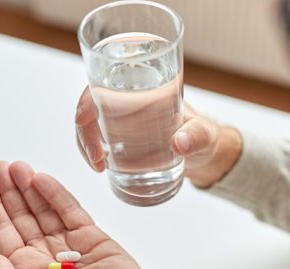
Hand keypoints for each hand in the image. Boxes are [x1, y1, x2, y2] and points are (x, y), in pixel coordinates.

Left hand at [0, 161, 173, 268]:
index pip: (2, 234)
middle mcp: (44, 258)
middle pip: (21, 218)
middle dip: (9, 192)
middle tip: (0, 168)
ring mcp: (69, 248)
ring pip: (44, 211)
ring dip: (30, 189)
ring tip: (18, 167)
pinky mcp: (93, 239)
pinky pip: (71, 211)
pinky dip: (56, 195)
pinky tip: (43, 180)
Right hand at [75, 86, 242, 187]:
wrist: (203, 154)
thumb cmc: (204, 136)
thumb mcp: (205, 134)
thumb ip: (198, 137)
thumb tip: (179, 143)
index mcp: (146, 85)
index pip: (107, 80)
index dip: (88, 96)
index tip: (84, 118)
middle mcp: (129, 98)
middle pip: (91, 104)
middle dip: (85, 129)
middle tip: (98, 158)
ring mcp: (121, 118)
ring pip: (90, 123)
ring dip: (86, 143)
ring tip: (99, 166)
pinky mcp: (119, 137)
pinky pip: (97, 139)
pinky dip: (92, 152)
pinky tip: (100, 167)